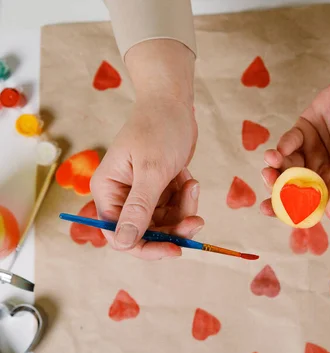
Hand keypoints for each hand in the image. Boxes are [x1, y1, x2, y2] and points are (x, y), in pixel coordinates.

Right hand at [90, 39, 202, 259]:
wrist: (173, 103)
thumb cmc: (158, 129)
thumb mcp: (151, 171)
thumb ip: (139, 209)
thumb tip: (123, 244)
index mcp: (108, 191)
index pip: (120, 235)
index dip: (147, 248)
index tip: (175, 248)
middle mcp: (121, 195)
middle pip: (147, 232)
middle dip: (174, 227)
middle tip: (197, 220)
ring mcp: (141, 193)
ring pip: (165, 221)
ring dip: (184, 209)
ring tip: (192, 185)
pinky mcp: (158, 188)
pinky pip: (174, 207)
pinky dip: (185, 197)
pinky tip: (190, 179)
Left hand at [260, 36, 329, 219]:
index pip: (311, 201)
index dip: (290, 208)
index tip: (270, 210)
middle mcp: (324, 168)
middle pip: (294, 184)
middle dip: (277, 186)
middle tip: (267, 182)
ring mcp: (313, 148)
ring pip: (287, 164)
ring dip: (276, 165)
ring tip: (270, 162)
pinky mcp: (305, 128)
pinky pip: (290, 141)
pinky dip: (284, 145)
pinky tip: (281, 147)